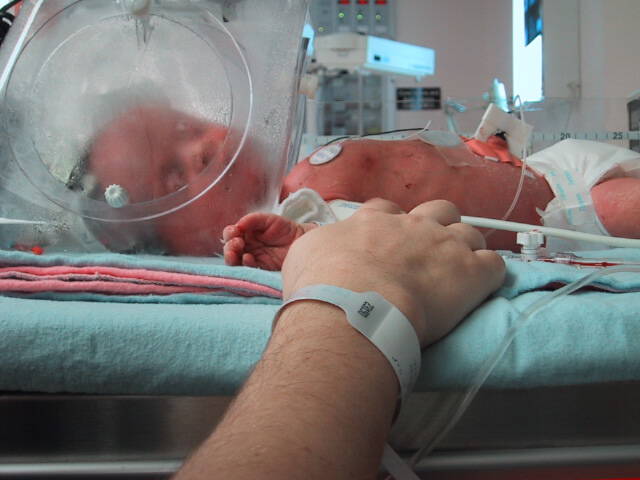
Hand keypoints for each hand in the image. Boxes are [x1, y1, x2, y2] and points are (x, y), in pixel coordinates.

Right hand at [223, 212, 308, 269]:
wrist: (302, 240)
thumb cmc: (285, 228)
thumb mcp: (268, 219)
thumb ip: (252, 219)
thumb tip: (237, 226)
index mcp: (246, 234)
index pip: (230, 235)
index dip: (229, 233)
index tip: (235, 231)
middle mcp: (246, 247)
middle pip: (229, 250)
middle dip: (229, 247)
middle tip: (237, 243)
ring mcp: (252, 258)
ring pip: (235, 261)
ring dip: (232, 257)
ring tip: (235, 253)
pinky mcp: (260, 268)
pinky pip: (248, 269)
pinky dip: (245, 264)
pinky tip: (248, 258)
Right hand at [281, 199, 504, 345]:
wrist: (353, 308)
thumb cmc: (323, 284)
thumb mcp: (305, 254)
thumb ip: (320, 243)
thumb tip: (322, 246)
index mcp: (375, 220)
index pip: (388, 209)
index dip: (393, 223)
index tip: (389, 240)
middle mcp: (413, 225)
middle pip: (439, 210)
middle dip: (438, 225)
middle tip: (429, 251)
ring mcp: (445, 245)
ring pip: (470, 233)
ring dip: (466, 249)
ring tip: (459, 272)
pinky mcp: (472, 273)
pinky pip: (494, 265)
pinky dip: (489, 275)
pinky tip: (480, 289)